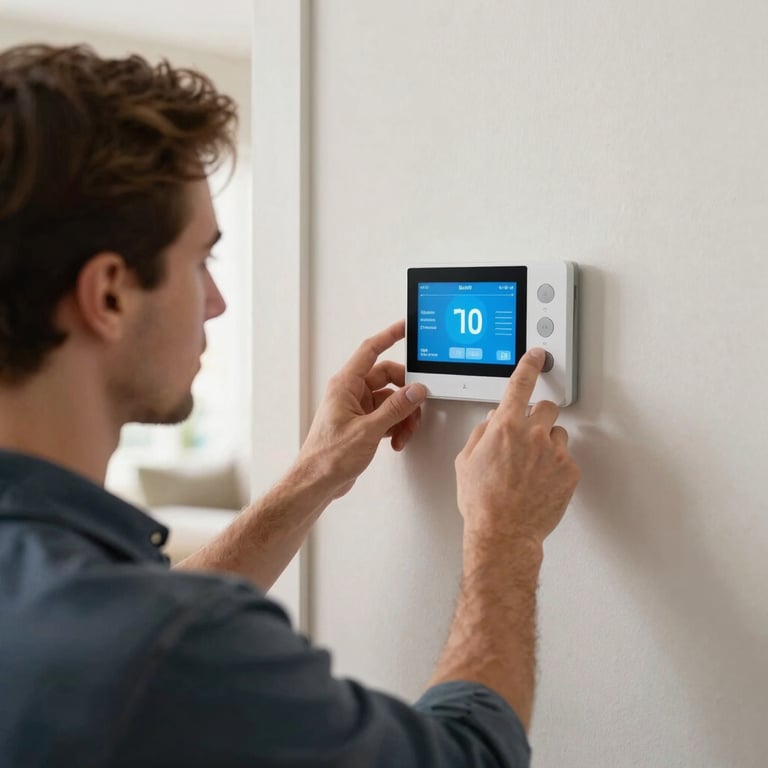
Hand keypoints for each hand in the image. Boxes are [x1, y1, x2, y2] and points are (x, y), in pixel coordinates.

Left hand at [298, 320, 426, 498]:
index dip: (389, 336)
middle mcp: (350, 393)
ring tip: (404, 432)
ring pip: (390, 399)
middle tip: (416, 405)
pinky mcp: (362, 423)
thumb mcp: (369, 430)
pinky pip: (386, 415)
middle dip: (405, 392)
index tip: (405, 327)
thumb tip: (416, 390)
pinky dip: (396, 426)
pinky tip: (396, 440)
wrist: (317, 482)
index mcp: (345, 385)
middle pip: (387, 378)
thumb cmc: (328, 456)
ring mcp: (356, 408)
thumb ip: (395, 408)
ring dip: (402, 415)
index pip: (370, 350)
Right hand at [455, 348, 579, 544]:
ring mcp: (554, 453)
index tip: (537, 355)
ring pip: (558, 433)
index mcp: (505, 427)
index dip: (529, 365)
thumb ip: (482, 434)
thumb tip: (493, 422)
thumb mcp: (467, 461)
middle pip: (547, 407)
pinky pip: (565, 458)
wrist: (503, 532)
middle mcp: (533, 435)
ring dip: (547, 443)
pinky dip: (554, 465)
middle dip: (538, 416)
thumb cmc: (482, 501)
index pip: (520, 385)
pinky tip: (539, 481)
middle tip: (528, 434)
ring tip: (531, 467)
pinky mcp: (569, 471)